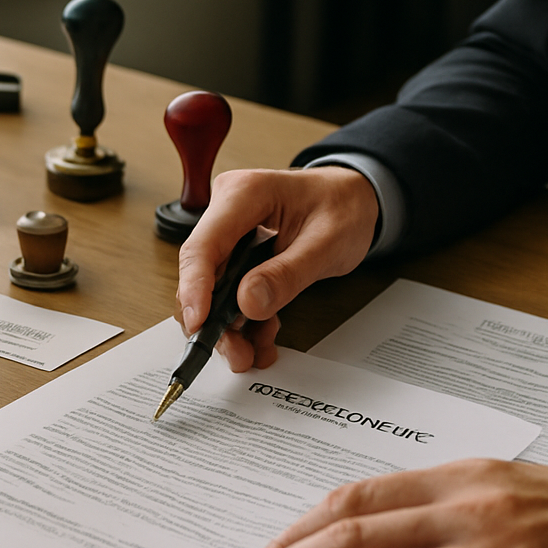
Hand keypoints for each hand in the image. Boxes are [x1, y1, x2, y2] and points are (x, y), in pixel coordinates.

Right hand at [174, 167, 378, 371]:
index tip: (199, 323)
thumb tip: (248, 301)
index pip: (203, 245)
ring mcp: (229, 236)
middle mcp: (226, 213)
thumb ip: (288, 273)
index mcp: (243, 194)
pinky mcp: (235, 256)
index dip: (194, 287)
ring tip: (252, 352)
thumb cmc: (342, 207)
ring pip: (211, 291)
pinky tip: (261, 339)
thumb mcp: (328, 242)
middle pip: (201, 274)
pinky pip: (229, 295)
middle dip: (214, 319)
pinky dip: (244, 322)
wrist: (353, 201)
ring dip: (229, 327)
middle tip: (236, 353)